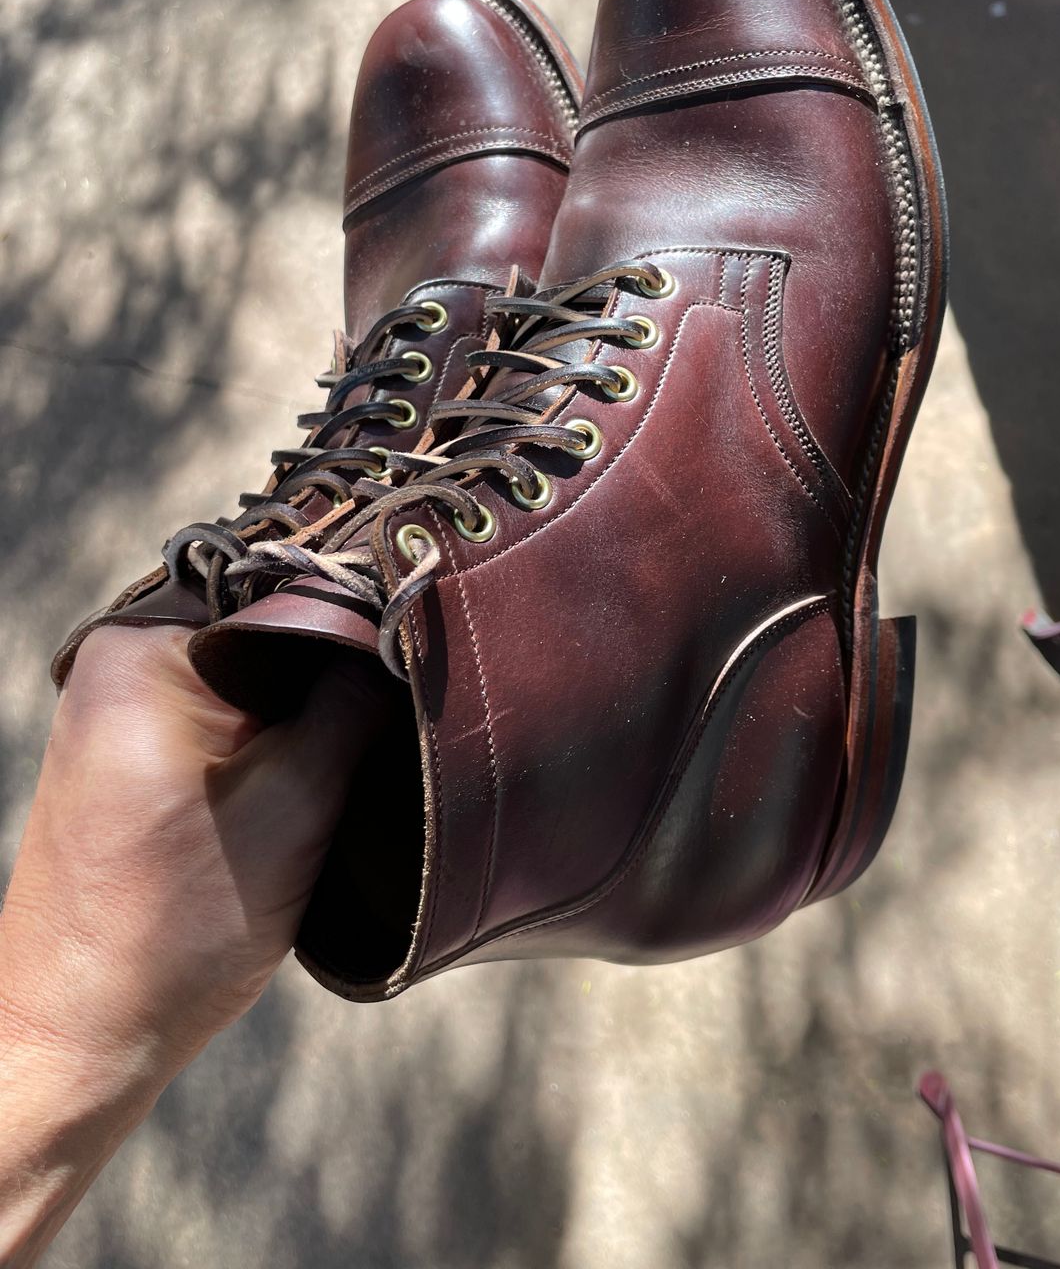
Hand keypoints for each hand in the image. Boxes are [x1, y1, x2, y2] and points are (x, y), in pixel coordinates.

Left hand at [0, 624, 385, 1263]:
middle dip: (336, 661)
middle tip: (398, 705)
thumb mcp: (294, 809)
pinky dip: (273, 731)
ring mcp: (121, 701)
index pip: (283, 581)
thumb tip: (401, 640)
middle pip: (268, 622)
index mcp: (142, 648)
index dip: (361, 609)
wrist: (78, 1038)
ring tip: (358, 745)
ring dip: (307, 702)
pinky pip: (226, 704)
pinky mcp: (133, 746)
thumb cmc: (170, 937)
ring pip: (254, 668)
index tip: (420, 643)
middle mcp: (121, 657)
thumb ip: (353, 707)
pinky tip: (308, 773)